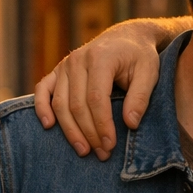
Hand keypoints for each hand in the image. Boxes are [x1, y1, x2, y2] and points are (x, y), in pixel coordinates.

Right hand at [33, 17, 184, 158]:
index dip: (102, 125)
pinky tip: (49, 126)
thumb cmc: (140, 56)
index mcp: (101, 58)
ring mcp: (65, 65)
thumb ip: (141, 97)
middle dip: (89, 133)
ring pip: (60, 103)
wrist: (126, 38)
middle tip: (102, 153)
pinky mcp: (58, 70)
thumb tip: (130, 124)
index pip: (96, 98)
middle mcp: (78, 60)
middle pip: (77, 105)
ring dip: (70, 130)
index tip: (110, 145)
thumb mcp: (149, 72)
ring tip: (83, 150)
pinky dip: (42, 108)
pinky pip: (43, 90)